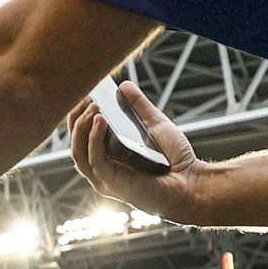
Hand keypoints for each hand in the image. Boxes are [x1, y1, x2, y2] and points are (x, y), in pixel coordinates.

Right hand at [68, 80, 212, 223]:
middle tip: (84, 97)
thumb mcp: (156, 125)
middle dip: (76, 117)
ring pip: (78, 152)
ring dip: (81, 128)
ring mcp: (104, 177)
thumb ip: (139, 106)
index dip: (79, 113)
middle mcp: (102, 166)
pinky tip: (100, 120)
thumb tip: (124, 85)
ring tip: (92, 107)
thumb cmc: (175, 158)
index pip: (82, 132)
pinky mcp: (111, 183)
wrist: (191, 181)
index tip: (84, 92)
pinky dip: (94, 139)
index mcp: (108, 153)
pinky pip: (94, 160)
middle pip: (76, 141)